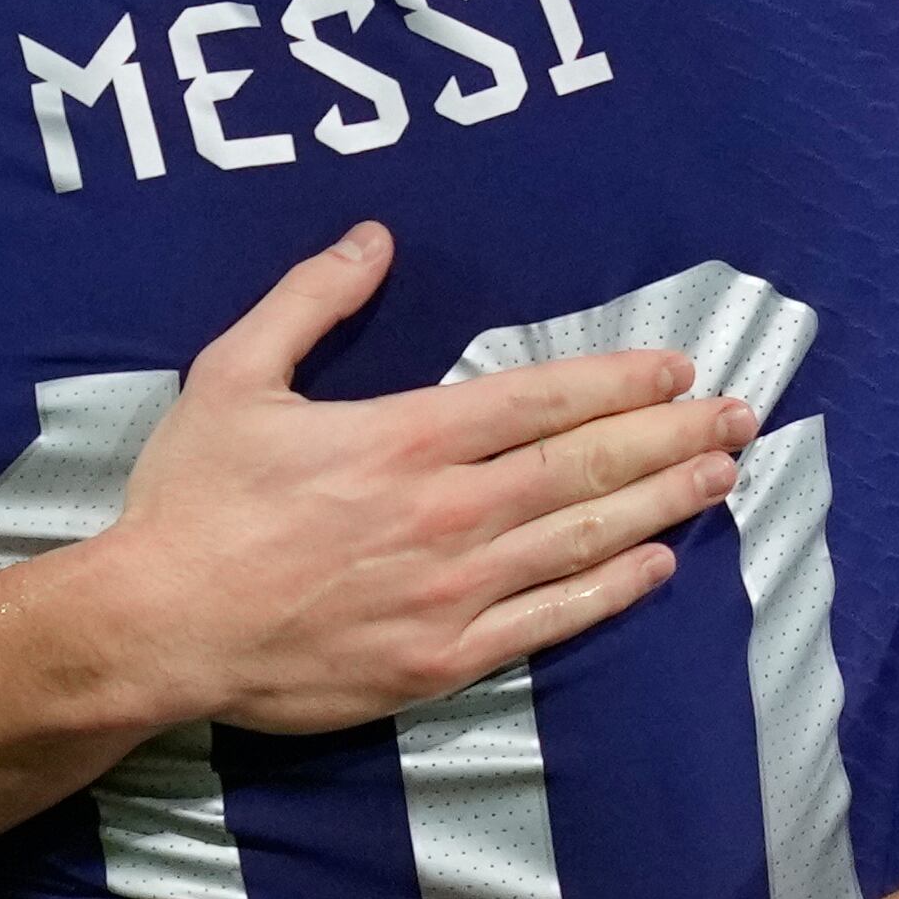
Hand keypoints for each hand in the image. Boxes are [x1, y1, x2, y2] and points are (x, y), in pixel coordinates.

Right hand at [69, 223, 747, 737]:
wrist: (158, 626)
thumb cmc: (192, 501)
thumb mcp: (233, 374)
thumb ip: (309, 301)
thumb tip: (375, 239)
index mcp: (403, 438)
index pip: (541, 399)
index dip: (619, 380)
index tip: (676, 367)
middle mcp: (446, 511)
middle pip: (586, 465)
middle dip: (672, 435)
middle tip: (740, 415)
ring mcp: (452, 591)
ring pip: (582, 538)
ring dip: (664, 503)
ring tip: (724, 475)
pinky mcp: (442, 660)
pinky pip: (549, 620)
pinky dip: (611, 589)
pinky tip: (660, 565)